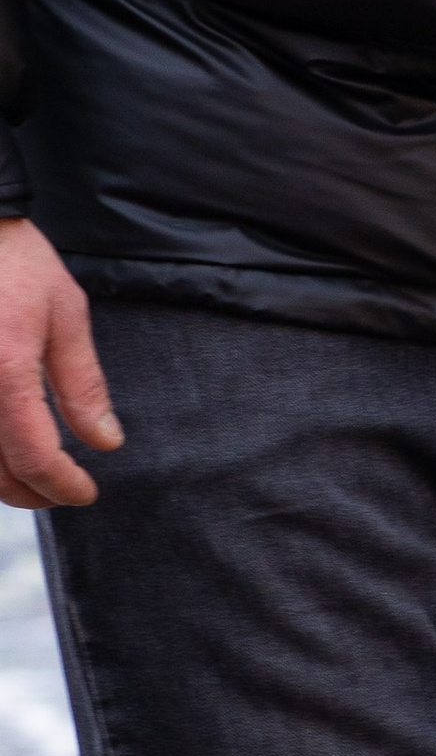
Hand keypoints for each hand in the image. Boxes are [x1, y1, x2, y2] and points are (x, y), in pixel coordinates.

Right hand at [0, 216, 118, 506]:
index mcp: (4, 371)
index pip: (34, 457)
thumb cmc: (15, 261)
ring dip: (1, 480)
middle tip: (62, 491)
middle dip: (32, 494)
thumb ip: (82, 385)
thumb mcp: (65, 314)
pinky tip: (3, 448)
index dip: (62, 486)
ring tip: (33, 476)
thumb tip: (104, 443)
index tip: (85, 492)